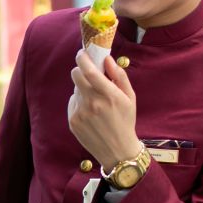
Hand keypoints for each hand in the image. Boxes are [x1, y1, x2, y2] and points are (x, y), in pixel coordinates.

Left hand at [68, 48, 140, 170]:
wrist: (117, 150)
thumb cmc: (125, 121)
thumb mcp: (129, 97)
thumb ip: (119, 76)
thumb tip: (107, 59)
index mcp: (109, 95)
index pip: (90, 71)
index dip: (83, 58)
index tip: (82, 53)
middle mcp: (93, 103)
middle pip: (76, 75)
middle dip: (80, 70)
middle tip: (87, 73)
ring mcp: (81, 113)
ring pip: (75, 90)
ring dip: (82, 89)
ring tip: (95, 101)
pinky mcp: (73, 121)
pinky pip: (73, 103)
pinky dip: (79, 102)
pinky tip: (90, 113)